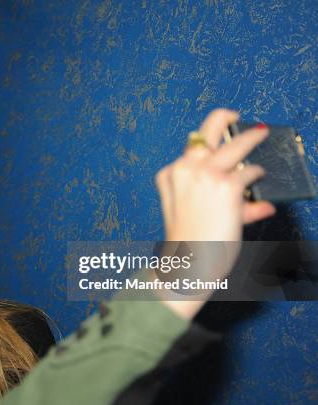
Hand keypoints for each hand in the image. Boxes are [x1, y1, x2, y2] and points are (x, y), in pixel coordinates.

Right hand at [155, 109, 275, 241]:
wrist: (187, 261)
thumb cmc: (187, 240)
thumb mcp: (190, 214)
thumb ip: (218, 202)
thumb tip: (257, 203)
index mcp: (170, 175)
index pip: (190, 149)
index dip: (207, 142)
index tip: (218, 136)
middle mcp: (186, 169)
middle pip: (206, 130)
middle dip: (223, 118)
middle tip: (236, 116)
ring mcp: (206, 175)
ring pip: (234, 144)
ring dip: (250, 138)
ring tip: (260, 134)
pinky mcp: (226, 186)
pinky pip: (249, 172)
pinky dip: (256, 173)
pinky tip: (258, 175)